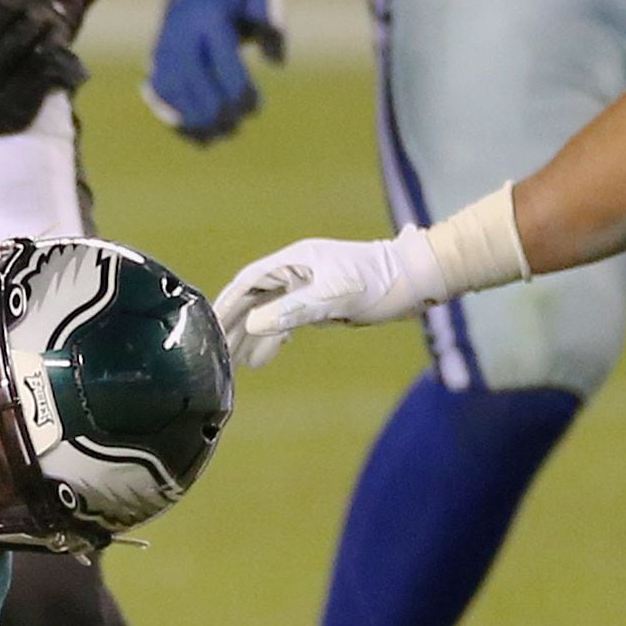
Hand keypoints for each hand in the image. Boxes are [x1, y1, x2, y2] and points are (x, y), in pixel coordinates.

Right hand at [143, 0, 284, 143]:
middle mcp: (179, 35)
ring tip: (218, 136)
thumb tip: (276, 63)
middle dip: (217, 112)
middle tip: (237, 125)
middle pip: (195, 86)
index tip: (254, 109)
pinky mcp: (153, 64)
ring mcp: (161, 51)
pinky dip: (177, 121)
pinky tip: (197, 136)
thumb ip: (273, 24)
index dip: (239, 93)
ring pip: (174, 96)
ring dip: (196, 122)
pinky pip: (160, 99)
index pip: (223, 64)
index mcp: (208, 15)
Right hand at [214, 229, 444, 367]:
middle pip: (254, 299)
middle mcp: (296, 271)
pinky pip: (287, 320)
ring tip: (233, 364)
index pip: (248, 283)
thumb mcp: (332, 297)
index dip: (225, 306)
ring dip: (251, 337)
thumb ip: (290, 311)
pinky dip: (273, 337)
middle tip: (215, 354)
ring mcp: (308, 286)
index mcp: (293, 261)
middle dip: (233, 326)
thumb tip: (252, 326)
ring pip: (269, 312)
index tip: (206, 328)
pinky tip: (265, 356)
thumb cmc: (379, 283)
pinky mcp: (321, 301)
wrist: (419, 279)